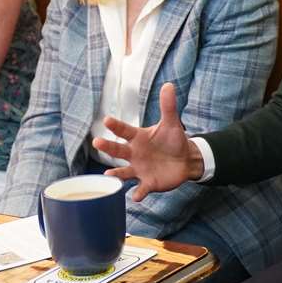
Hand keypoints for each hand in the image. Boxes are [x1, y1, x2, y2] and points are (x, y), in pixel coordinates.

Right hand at [92, 82, 201, 200]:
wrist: (184, 160)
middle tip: (97, 142)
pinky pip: (141, 188)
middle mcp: (134, 154)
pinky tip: (135, 197)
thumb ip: (168, 106)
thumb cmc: (173, 140)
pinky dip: (138, 193)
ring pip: (124, 172)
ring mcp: (139, 169)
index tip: (106, 119)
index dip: (116, 125)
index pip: (125, 130)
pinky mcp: (148, 182)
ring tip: (108, 174)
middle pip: (118, 150)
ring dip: (116, 174)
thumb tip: (169, 85)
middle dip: (108, 147)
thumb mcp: (172, 123)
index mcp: (138, 138)